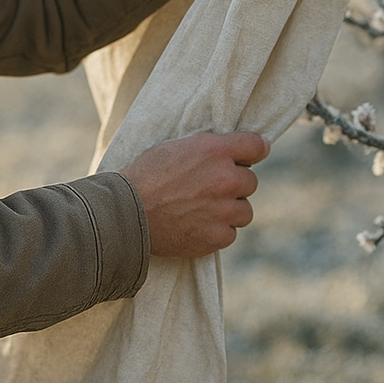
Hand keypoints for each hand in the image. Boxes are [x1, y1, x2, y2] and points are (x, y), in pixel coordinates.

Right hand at [120, 130, 270, 257]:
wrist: (126, 213)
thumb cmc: (145, 176)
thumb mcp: (176, 147)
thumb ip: (207, 147)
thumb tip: (228, 148)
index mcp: (216, 150)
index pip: (257, 146)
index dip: (256, 150)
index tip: (253, 155)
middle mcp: (226, 178)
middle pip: (251, 181)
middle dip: (235, 184)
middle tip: (210, 188)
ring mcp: (223, 210)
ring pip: (245, 210)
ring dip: (230, 210)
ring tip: (203, 209)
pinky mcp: (217, 236)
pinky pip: (231, 233)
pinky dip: (218, 231)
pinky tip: (197, 226)